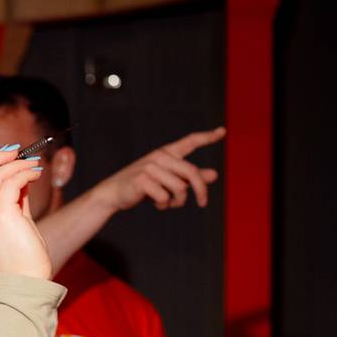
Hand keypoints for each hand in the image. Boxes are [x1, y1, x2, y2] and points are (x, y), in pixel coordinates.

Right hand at [0, 145, 50, 279]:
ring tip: (34, 167)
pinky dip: (25, 174)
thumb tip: (18, 176)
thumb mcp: (9, 226)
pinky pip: (12, 184)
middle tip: (16, 153)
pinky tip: (36, 175)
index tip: (5, 158)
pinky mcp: (2, 217)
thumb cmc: (20, 259)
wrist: (26, 283)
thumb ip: (10, 201)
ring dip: (18, 166)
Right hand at [90, 127, 225, 212]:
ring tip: (169, 204)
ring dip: (178, 201)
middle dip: (201, 190)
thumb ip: (190, 177)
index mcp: (167, 153)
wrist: (113, 194)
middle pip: (191, 172)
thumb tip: (214, 174)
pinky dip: (164, 205)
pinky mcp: (142, 180)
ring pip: (179, 188)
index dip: (207, 137)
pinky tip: (157, 204)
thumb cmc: (142, 186)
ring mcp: (150, 167)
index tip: (223, 132)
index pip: (190, 141)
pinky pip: (164, 197)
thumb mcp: (168, 180)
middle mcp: (160, 156)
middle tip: (204, 203)